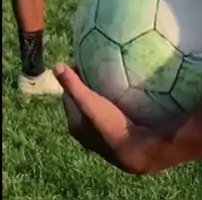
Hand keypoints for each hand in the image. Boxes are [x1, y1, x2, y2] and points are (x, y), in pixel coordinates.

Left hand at [54, 65, 172, 174]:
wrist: (135, 148)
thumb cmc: (109, 124)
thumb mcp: (89, 102)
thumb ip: (73, 86)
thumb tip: (56, 66)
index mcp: (74, 124)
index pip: (67, 96)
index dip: (72, 79)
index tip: (82, 62)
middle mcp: (84, 131)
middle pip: (81, 101)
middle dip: (86, 85)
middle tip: (97, 67)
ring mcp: (99, 133)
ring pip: (95, 107)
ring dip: (100, 93)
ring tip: (110, 76)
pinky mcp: (114, 133)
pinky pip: (109, 112)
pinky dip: (111, 101)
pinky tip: (123, 92)